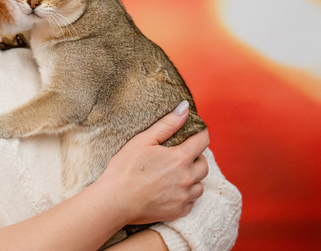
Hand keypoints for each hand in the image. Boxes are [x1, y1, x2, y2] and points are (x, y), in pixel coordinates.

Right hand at [98, 102, 209, 225]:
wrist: (116, 200)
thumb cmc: (126, 168)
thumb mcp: (143, 140)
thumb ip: (167, 124)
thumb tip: (185, 108)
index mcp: (180, 158)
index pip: (202, 142)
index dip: (200, 134)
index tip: (195, 133)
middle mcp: (187, 178)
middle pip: (204, 165)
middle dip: (196, 157)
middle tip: (181, 155)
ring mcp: (184, 197)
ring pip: (200, 185)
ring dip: (193, 178)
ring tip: (177, 174)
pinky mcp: (178, 212)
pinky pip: (191, 202)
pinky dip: (186, 195)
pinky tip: (172, 190)